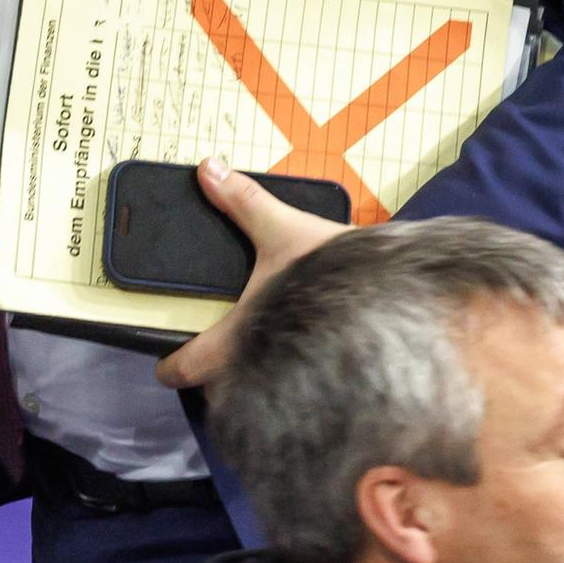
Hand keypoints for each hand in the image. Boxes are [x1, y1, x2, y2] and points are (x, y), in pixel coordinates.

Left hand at [154, 158, 347, 389]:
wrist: (399, 296)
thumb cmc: (332, 271)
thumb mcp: (283, 230)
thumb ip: (242, 202)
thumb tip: (208, 169)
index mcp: (235, 340)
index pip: (186, 368)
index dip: (169, 364)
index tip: (164, 361)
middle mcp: (257, 373)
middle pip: (218, 388)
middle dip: (213, 372)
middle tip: (211, 345)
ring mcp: (291, 385)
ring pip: (254, 393)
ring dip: (248, 377)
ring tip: (252, 347)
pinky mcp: (324, 384)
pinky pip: (291, 392)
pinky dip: (284, 380)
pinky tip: (293, 352)